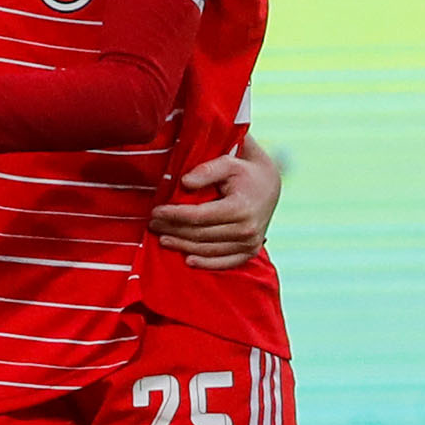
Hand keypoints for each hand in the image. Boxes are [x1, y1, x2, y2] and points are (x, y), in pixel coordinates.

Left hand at [149, 138, 280, 269]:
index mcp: (241, 208)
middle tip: (152, 224)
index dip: (174, 215)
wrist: (271, 184)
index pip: (199, 216)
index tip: (155, 211)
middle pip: (199, 235)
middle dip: (173, 230)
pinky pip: (225, 262)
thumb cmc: (246, 170)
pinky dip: (206, 263)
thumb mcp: (230, 161)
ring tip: (162, 239)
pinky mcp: (251, 251)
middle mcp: (247, 229)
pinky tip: (187, 260)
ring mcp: (250, 243)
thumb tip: (184, 182)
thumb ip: (207, 170)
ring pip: (208, 250)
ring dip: (182, 246)